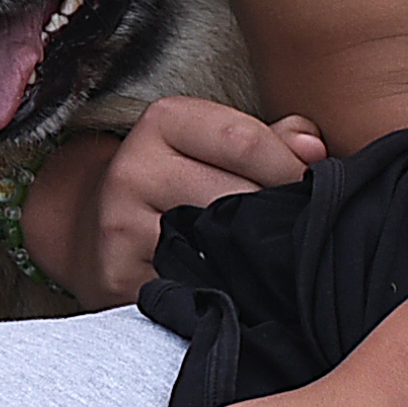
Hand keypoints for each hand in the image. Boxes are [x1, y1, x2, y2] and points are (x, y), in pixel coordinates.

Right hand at [82, 99, 327, 301]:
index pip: (244, 140)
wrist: (92, 231)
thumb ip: (269, 140)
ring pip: (216, 242)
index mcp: (163, 121)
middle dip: (275, 213)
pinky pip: (193, 283)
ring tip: (265, 253)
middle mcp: (134, 168)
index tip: (308, 187)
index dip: (290, 167)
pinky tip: (234, 281)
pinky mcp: (120, 276)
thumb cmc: (176, 183)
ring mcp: (122, 225)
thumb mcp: (212, 145)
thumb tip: (315, 148)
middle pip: (235, 194)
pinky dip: (225, 285)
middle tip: (294, 228)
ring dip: (253, 252)